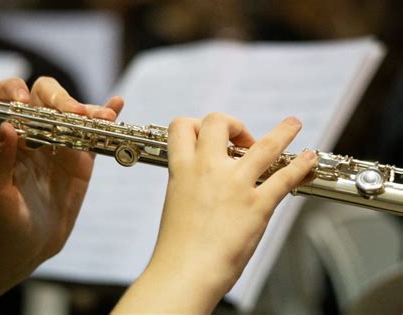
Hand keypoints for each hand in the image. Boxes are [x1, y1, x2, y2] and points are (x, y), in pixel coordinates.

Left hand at [0, 77, 123, 265]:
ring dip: (90, 110)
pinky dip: (106, 118)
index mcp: (12, 137)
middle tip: (73, 113)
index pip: (9, 98)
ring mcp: (62, 145)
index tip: (24, 102)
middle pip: (48, 98)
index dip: (15, 91)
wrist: (30, 245)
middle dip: (62, 100)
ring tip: (104, 117)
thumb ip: (1, 161)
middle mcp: (36, 134)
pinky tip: (117, 105)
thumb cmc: (5, 220)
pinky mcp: (82, 160)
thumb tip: (8, 126)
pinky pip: (95, 135)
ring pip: (76, 114)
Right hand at [113, 113, 316, 312]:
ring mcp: (235, 184)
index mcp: (182, 169)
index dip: (195, 124)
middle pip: (218, 122)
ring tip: (293, 124)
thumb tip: (204, 178)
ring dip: (284, 131)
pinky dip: (301, 166)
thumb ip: (191, 183)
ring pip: (265, 144)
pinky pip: (286, 177)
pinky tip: (308, 160)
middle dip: (232, 124)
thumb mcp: (176, 202)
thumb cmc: (178, 245)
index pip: (182, 126)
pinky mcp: (257, 204)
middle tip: (242, 138)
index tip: (207, 135)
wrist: (185, 272)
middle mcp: (207, 169)